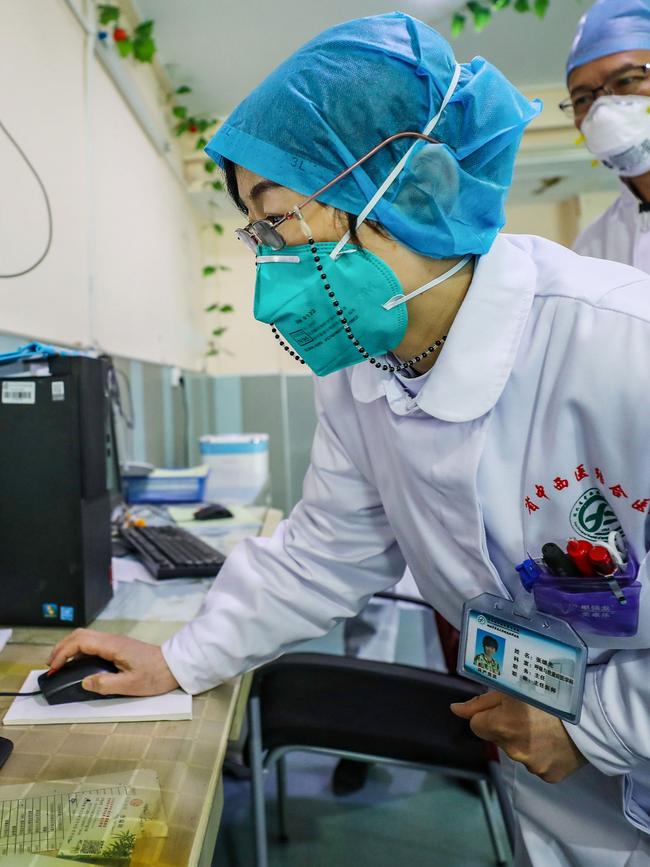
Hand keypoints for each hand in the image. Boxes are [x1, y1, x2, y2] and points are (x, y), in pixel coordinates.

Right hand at [47, 629, 178, 696]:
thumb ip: (105, 685)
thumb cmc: (155, 675)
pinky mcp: (118, 646)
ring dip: (69, 648)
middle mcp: (112, 639)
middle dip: (61, 648)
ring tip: (59, 665)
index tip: (54, 668)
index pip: (80, 641)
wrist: (174, 666)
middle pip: (80, 635)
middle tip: (51, 666)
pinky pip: (93, 644)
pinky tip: (76, 663)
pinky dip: (79, 651)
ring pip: (86, 637)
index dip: (63, 653)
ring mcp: (115, 641)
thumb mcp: (130, 685)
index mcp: (112, 645)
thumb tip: (84, 682)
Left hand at [450, 691, 586, 782]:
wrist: (591, 717)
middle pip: (498, 738)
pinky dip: (542, 753)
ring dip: (525, 740)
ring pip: (517, 751)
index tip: (504, 708)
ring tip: (547, 726)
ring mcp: (531, 765)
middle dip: (507, 727)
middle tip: (530, 714)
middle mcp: (513, 749)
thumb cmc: (550, 695)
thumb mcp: (513, 689)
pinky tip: (555, 740)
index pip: (477, 725)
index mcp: (501, 726)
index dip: (488, 714)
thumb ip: (480, 703)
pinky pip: (537, 764)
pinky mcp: (549, 776)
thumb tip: (455, 711)